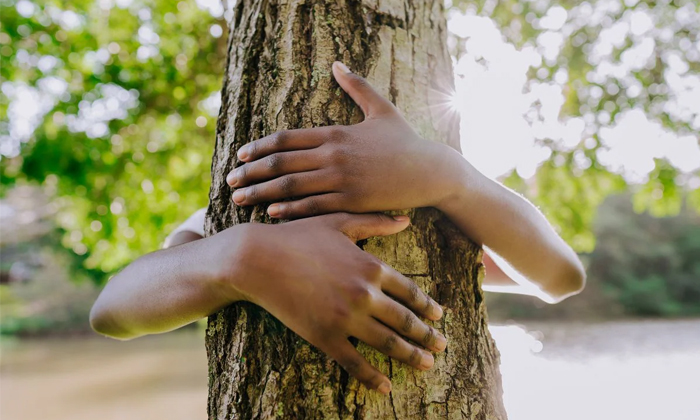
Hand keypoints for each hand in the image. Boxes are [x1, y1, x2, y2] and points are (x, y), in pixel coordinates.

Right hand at [225, 213, 445, 393]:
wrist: (257, 259)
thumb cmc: (297, 236)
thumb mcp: (338, 222)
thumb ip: (375, 223)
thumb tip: (406, 220)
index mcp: (371, 266)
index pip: (410, 292)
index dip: (427, 306)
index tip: (440, 317)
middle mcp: (364, 294)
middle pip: (405, 320)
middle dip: (427, 336)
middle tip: (442, 347)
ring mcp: (345, 318)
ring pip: (388, 343)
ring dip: (411, 356)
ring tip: (427, 365)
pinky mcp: (324, 336)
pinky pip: (355, 362)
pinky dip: (372, 377)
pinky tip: (385, 386)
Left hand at [226, 61, 463, 218]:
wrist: (431, 171)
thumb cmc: (406, 140)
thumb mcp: (382, 108)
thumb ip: (357, 86)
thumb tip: (338, 64)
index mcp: (336, 132)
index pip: (287, 138)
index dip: (260, 146)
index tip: (241, 154)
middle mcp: (334, 155)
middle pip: (281, 163)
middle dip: (252, 172)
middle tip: (230, 180)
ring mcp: (342, 179)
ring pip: (292, 186)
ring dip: (262, 193)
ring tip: (241, 198)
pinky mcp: (352, 201)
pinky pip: (314, 206)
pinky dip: (290, 210)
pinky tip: (271, 213)